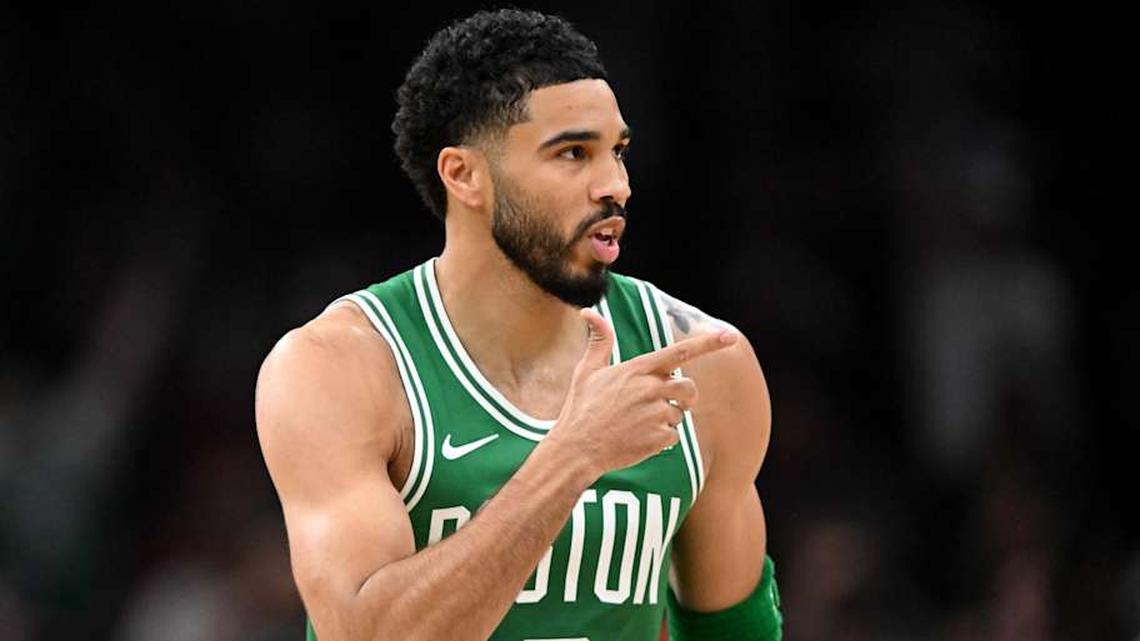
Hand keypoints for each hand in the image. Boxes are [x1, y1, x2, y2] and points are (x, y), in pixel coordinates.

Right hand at [546, 307, 737, 476]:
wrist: (577, 449)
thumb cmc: (581, 408)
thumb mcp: (587, 370)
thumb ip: (599, 341)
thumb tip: (588, 312)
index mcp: (637, 369)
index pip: (680, 352)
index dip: (708, 343)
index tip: (730, 335)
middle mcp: (649, 388)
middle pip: (689, 387)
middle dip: (684, 396)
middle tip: (667, 403)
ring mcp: (655, 413)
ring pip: (680, 413)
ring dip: (667, 418)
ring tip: (640, 423)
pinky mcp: (659, 437)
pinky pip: (674, 436)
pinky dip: (661, 440)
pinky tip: (639, 439)